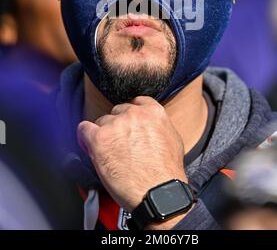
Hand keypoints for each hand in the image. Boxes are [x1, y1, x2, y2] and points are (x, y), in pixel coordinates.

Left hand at [77, 96, 187, 214]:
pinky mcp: (100, 138)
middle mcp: (134, 114)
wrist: (157, 193)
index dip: (129, 116)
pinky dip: (84, 138)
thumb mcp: (173, 140)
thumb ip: (157, 127)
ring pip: (102, 122)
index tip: (127, 125)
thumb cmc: (166, 174)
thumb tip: (148, 127)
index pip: (136, 103)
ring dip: (104, 135)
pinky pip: (84, 129)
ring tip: (109, 154)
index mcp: (154, 112)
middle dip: (117, 127)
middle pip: (117, 112)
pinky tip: (88, 146)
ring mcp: (116, 125)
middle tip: (119, 145)